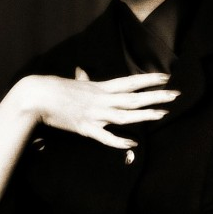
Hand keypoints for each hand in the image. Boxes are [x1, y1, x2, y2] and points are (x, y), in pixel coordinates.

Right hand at [28, 69, 179, 148]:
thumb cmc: (54, 88)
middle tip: (176, 94)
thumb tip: (81, 71)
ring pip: (125, 115)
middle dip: (156, 96)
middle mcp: (102, 99)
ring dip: (145, 115)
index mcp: (100, 87)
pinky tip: (134, 142)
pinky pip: (106, 137)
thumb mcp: (73, 82)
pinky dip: (120, 141)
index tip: (166, 76)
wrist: (36, 97)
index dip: (149, 79)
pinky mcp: (86, 129)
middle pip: (134, 97)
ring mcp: (95, 114)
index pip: (130, 81)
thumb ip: (82, 79)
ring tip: (163, 113)